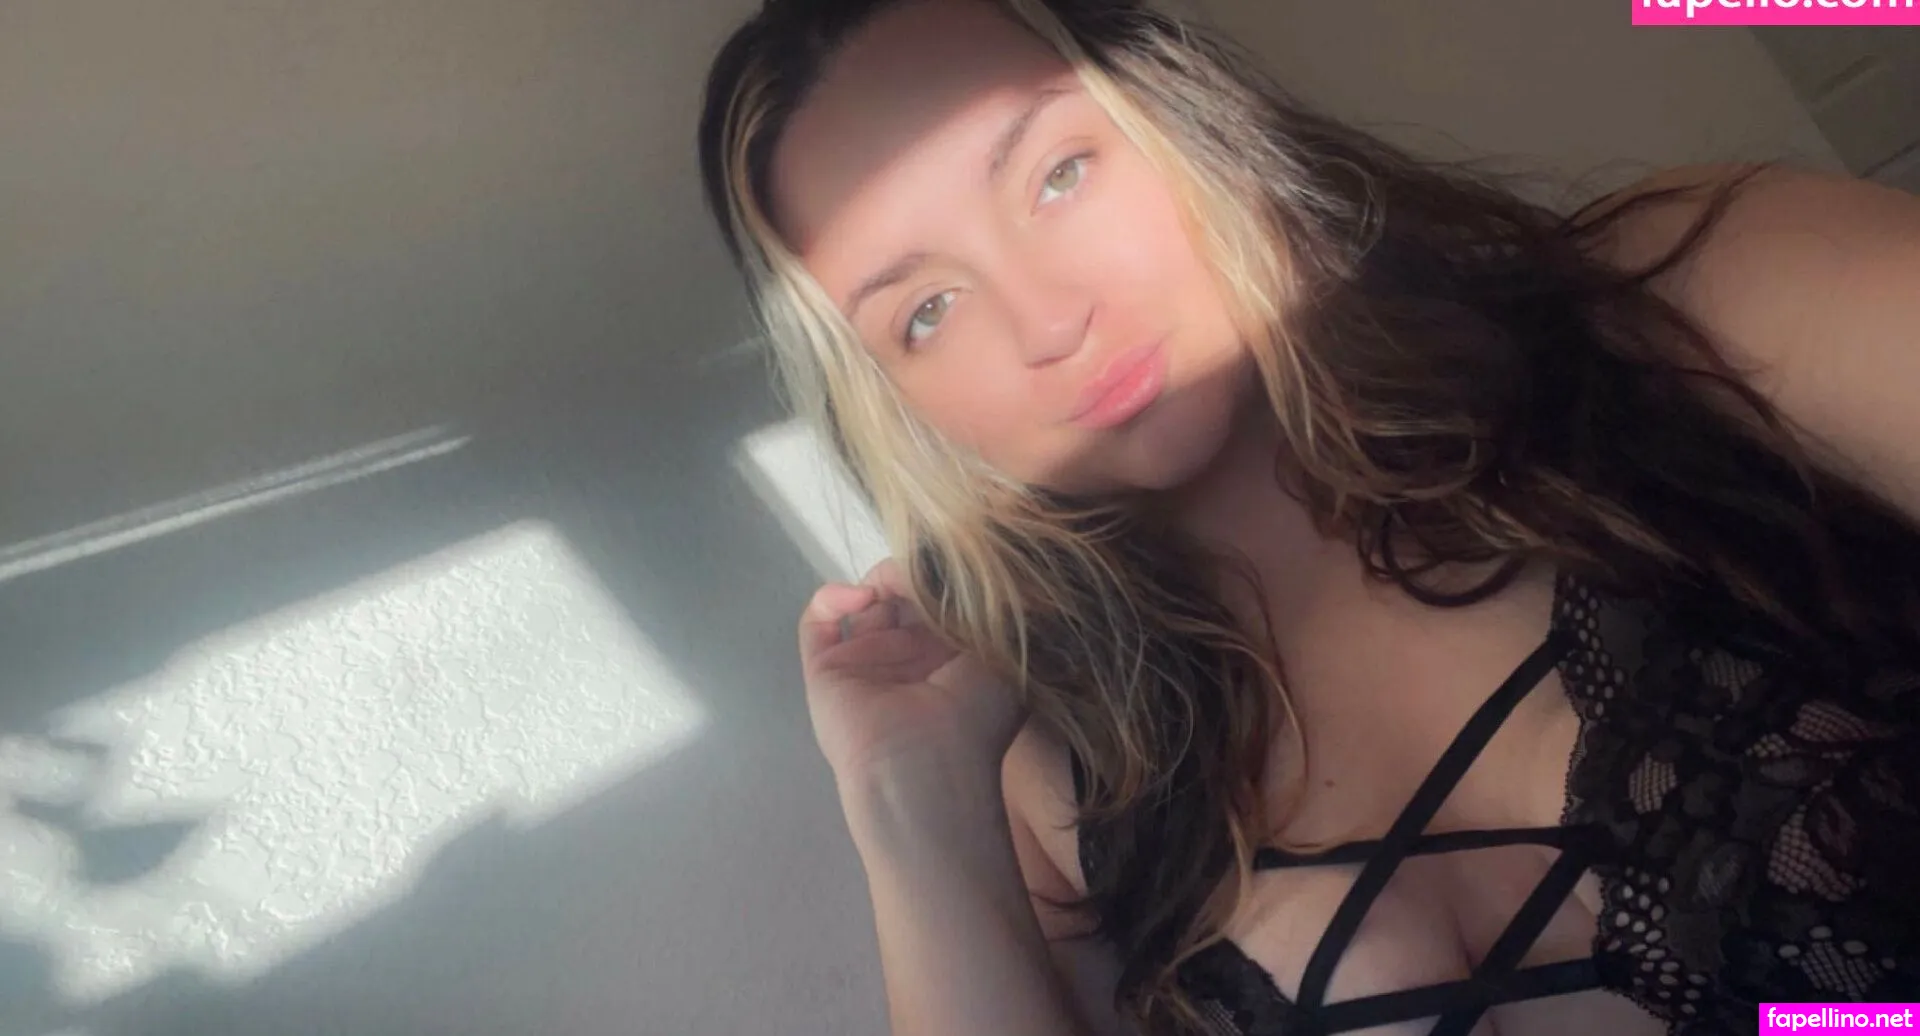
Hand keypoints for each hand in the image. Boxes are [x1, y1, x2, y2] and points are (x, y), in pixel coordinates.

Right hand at [797, 559, 1024, 785]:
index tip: (949, 562)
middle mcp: (909, 657)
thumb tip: (941, 569)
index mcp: (952, 658)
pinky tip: (859, 598)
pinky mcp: (826, 668)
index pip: (942, 602)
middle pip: (902, 595)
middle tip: (921, 567)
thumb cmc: (973, 713)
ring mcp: (866, 661)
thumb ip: (976, 604)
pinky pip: (819, 621)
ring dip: (879, 581)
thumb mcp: (998, 650)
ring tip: (893, 586)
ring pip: (864, 601)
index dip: (945, 576)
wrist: (927, 767)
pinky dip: (832, 597)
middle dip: (913, 574)